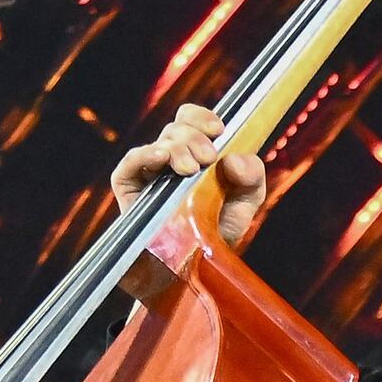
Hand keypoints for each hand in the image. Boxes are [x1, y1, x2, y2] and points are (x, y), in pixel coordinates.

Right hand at [111, 102, 270, 237]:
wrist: (200, 264)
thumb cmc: (220, 228)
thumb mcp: (246, 200)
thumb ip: (252, 176)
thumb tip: (233, 160)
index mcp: (195, 151)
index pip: (190, 119)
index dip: (202, 117)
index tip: (219, 130)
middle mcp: (170, 156)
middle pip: (176, 128)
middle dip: (194, 139)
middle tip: (208, 158)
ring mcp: (149, 171)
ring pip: (160, 144)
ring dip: (177, 149)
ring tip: (190, 169)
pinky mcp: (129, 188)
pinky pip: (130, 163)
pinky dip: (144, 154)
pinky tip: (161, 157)